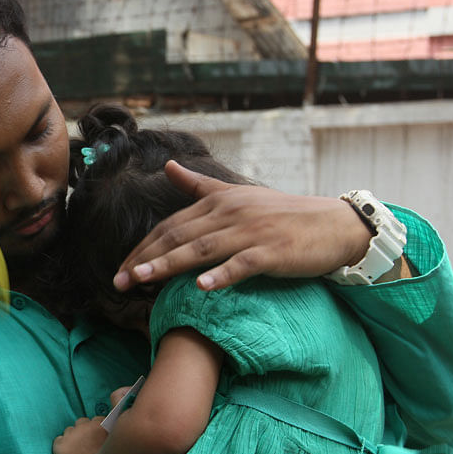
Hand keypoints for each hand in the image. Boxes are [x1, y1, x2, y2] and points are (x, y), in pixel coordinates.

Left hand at [53, 416, 106, 453]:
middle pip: (82, 422)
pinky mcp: (59, 445)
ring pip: (69, 430)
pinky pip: (59, 441)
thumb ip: (110, 436)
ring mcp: (71, 435)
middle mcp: (84, 427)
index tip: (97, 436)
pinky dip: (62, 446)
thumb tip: (107, 433)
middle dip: (84, 430)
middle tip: (86, 444)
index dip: (97, 428)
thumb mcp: (115, 448)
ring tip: (76, 451)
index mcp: (100, 426)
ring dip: (73, 438)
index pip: (97, 419)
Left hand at [113, 161, 371, 290]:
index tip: (120, 268)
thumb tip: (167, 165)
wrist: (333, 225)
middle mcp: (229, 213)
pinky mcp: (272, 251)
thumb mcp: (238, 195)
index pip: (170, 227)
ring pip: (202, 249)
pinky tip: (202, 288)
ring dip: (169, 265)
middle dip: (145, 259)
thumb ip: (199, 185)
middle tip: (119, 281)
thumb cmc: (283, 214)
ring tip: (143, 280)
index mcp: (218, 201)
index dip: (143, 247)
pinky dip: (222, 274)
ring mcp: (251, 232)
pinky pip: (242, 264)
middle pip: (178, 238)